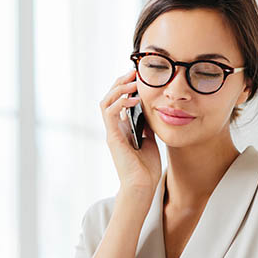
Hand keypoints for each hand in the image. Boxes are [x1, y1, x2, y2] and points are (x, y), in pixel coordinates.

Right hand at [98, 68, 161, 196]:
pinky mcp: (112, 137)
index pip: (118, 101)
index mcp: (121, 128)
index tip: (139, 77)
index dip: (126, 87)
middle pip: (109, 98)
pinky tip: (134, 99)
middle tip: (134, 72)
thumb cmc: (146, 167)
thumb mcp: (150, 139)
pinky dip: (120, 102)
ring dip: (118, 88)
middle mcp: (114, 128)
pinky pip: (110, 112)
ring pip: (106, 102)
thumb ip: (147, 124)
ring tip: (132, 81)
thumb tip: (151, 109)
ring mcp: (111, 132)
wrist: (142, 185)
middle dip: (120, 83)